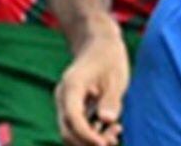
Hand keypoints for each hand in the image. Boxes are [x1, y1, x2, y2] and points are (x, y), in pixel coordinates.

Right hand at [55, 29, 128, 145]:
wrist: (98, 44)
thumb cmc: (108, 58)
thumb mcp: (115, 77)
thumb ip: (111, 99)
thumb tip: (107, 120)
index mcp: (72, 87)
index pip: (73, 118)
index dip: (87, 136)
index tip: (105, 144)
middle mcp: (64, 97)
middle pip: (67, 131)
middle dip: (88, 143)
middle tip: (113, 140)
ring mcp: (67, 103)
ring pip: (71, 132)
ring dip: (91, 141)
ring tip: (116, 133)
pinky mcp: (74, 107)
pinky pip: (78, 128)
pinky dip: (93, 134)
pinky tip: (113, 129)